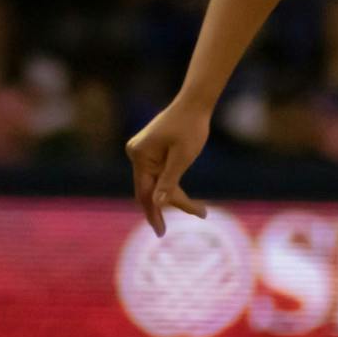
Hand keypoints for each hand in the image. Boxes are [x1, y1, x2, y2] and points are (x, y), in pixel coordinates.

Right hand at [125, 98, 212, 236]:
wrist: (194, 104)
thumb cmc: (191, 128)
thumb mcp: (182, 157)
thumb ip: (168, 181)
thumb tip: (157, 203)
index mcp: (140, 155)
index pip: (144, 192)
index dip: (153, 213)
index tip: (160, 232)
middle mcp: (136, 154)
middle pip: (149, 190)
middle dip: (167, 207)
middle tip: (184, 224)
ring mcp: (142, 153)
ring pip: (155, 184)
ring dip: (175, 197)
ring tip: (201, 210)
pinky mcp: (150, 152)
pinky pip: (158, 175)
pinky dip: (171, 186)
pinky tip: (187, 200)